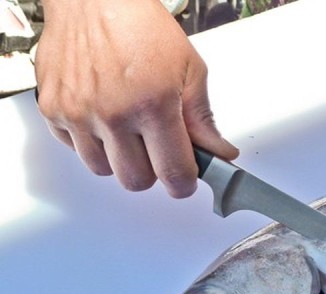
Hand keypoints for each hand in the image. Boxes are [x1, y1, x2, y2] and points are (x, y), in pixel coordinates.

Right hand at [35, 0, 237, 197]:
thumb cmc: (140, 25)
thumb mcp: (189, 68)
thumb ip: (202, 117)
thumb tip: (218, 151)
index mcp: (153, 105)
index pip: (173, 172)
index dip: (184, 183)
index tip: (186, 179)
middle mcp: (113, 114)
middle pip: (136, 181)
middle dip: (153, 172)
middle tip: (159, 149)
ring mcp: (79, 114)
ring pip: (103, 170)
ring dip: (121, 159)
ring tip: (130, 128)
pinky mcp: (54, 110)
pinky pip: (75, 149)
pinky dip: (92, 142)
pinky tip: (104, 118)